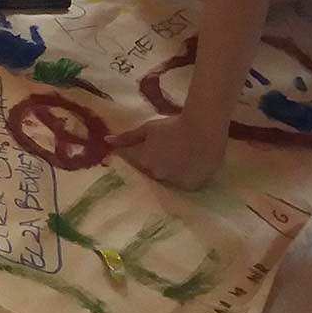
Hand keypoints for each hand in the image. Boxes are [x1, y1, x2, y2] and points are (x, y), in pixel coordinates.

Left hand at [112, 115, 226, 189]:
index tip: (138, 150)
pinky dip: (181, 177)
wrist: (204, 129)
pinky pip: (181, 184)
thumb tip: (107, 141)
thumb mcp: (148, 128)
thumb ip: (127, 138)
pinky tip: (186, 166)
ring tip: (176, 156)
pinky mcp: (191, 186)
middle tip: (162, 150)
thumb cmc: (173, 126)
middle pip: (148, 171)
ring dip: (166, 170)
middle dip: (150, 162)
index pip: (130, 161)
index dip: (130, 155)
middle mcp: (156, 174)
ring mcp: (174, 182)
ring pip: (165, 178)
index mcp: (143, 160)